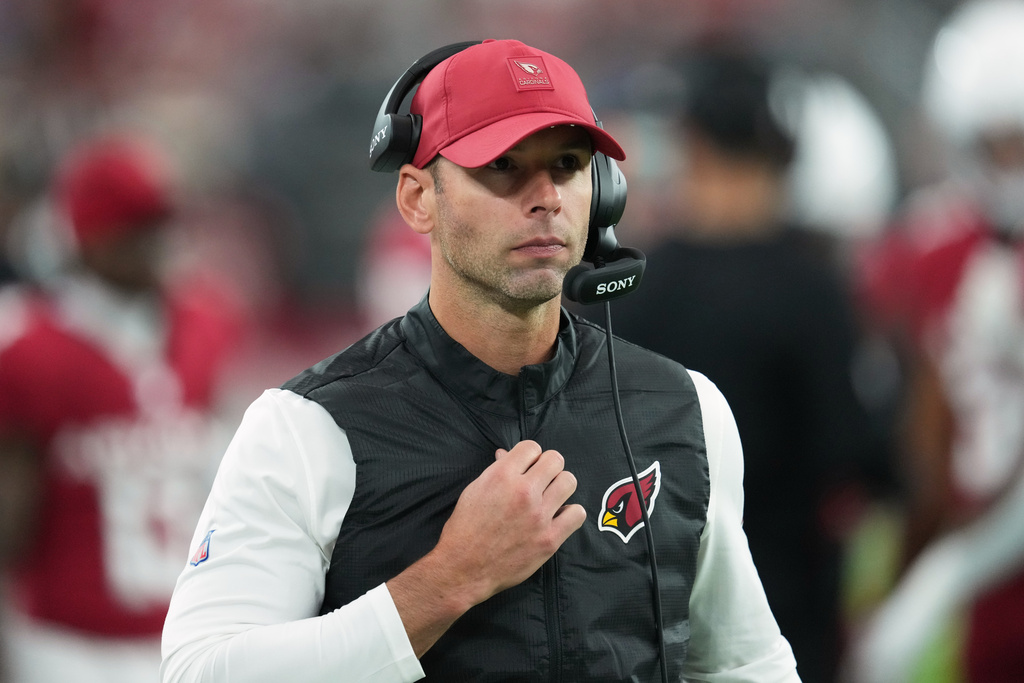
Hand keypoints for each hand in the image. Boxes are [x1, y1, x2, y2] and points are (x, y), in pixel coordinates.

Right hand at [437, 439, 586, 601]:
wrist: (464, 567)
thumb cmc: (466, 528)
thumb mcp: (475, 490)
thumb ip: (496, 470)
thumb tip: (506, 454)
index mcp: (502, 476)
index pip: (532, 447)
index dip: (530, 456)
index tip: (527, 467)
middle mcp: (523, 492)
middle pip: (555, 460)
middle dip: (548, 467)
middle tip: (541, 481)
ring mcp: (539, 516)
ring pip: (569, 482)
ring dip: (560, 487)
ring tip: (550, 497)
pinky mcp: (549, 539)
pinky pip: (577, 514)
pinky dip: (570, 514)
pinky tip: (558, 517)